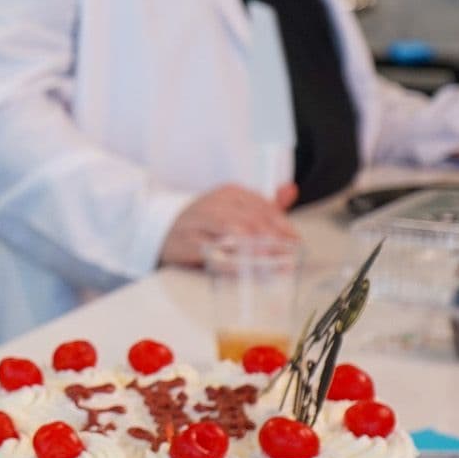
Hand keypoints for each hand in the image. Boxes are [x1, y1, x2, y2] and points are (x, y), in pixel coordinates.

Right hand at [158, 183, 297, 267]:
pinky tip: (244, 268)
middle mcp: (213, 203)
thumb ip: (263, 205)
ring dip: (254, 246)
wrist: (162, 232)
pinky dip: (229, 260)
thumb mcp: (234, 210)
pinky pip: (210, 250)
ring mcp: (197, 221)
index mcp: (229, 193)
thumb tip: (291, 189)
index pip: (261, 205)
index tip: (295, 241)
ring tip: (271, 260)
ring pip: (230, 228)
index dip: (281, 223)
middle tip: (288, 255)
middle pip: (248, 216)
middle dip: (272, 237)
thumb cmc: (205, 224)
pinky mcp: (185, 241)